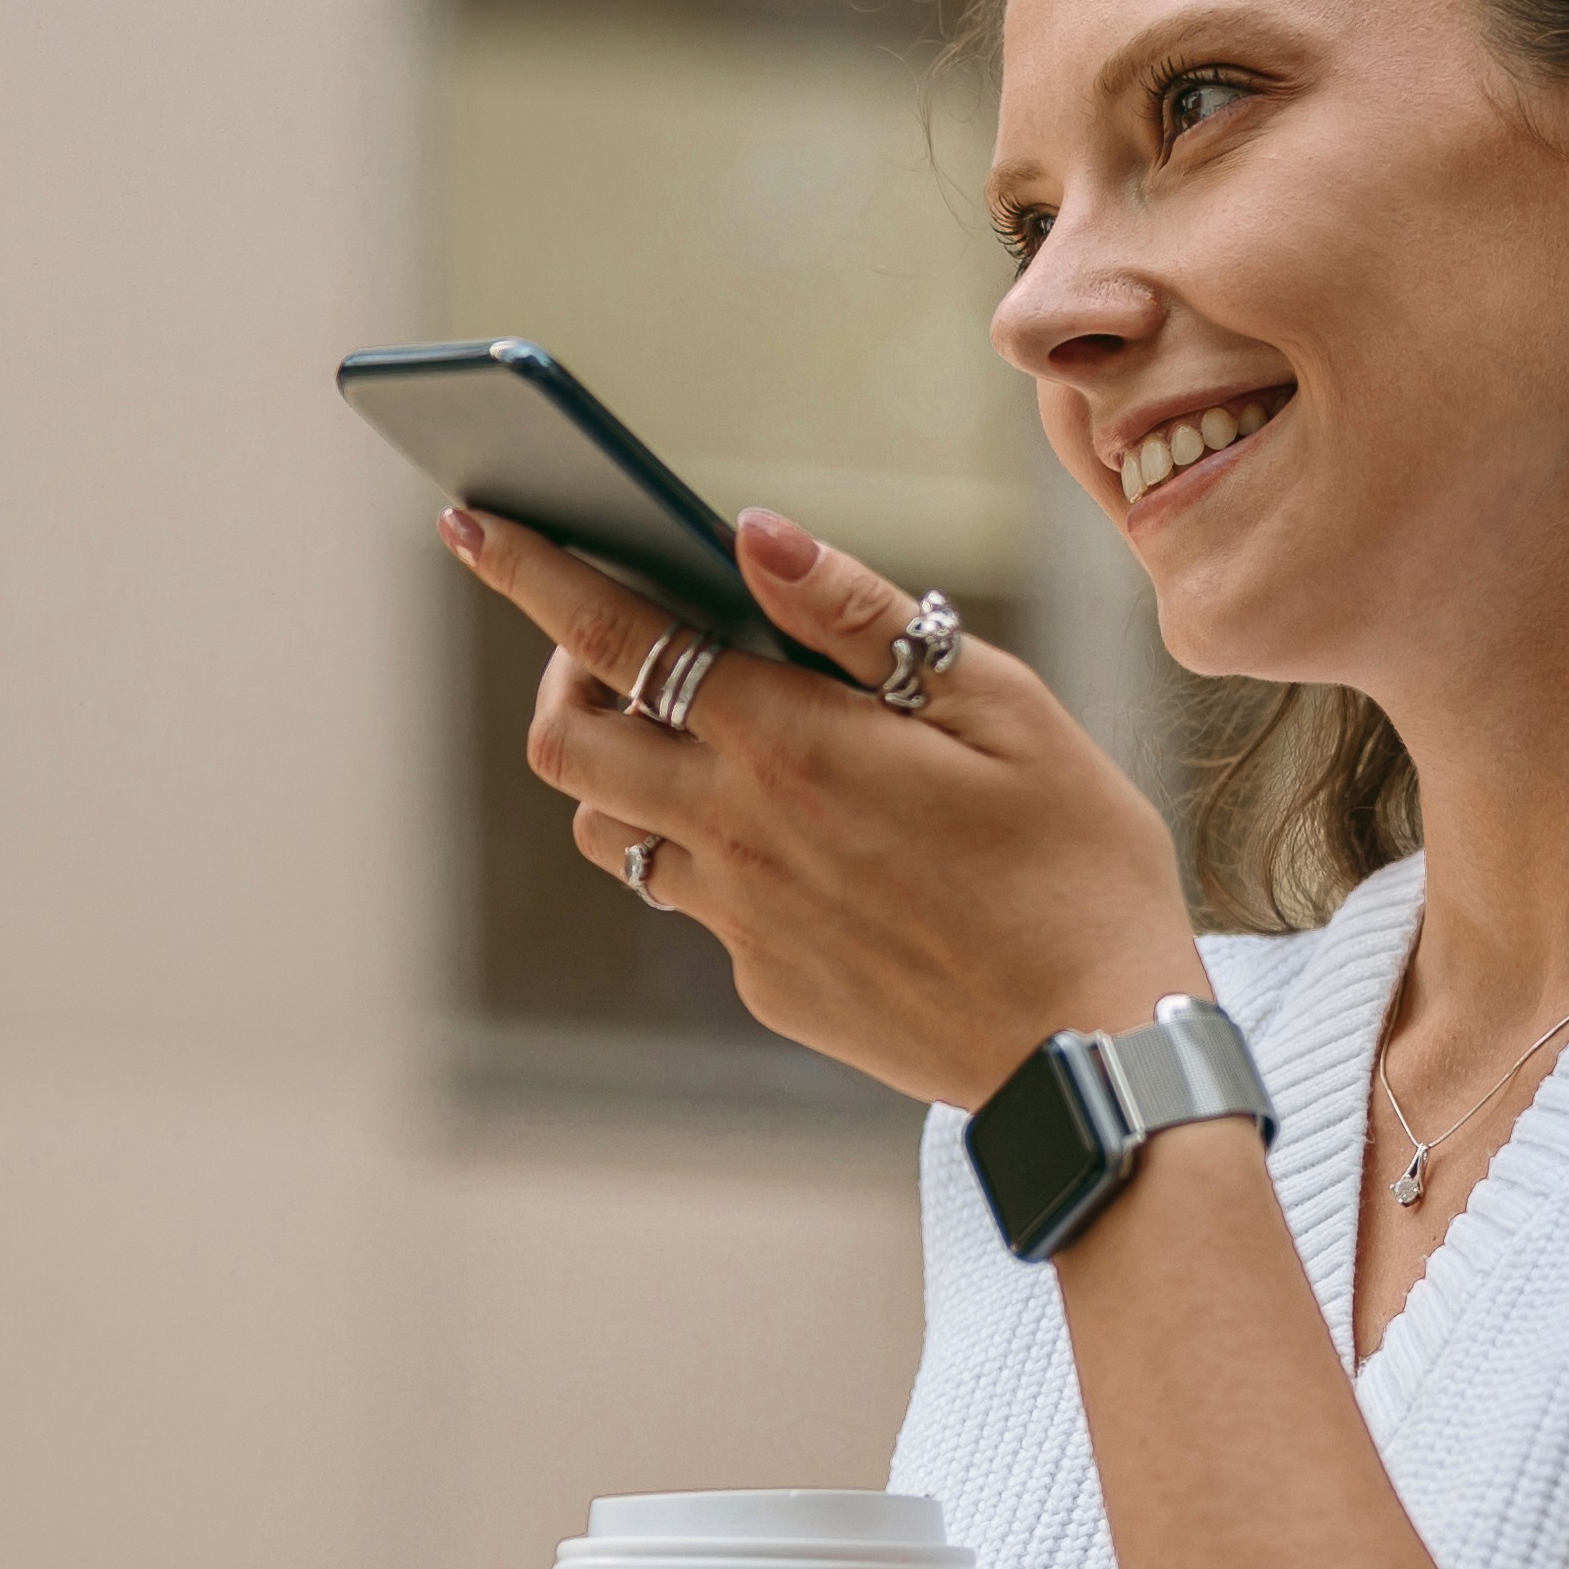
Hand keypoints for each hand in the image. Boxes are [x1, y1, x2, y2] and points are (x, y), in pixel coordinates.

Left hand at [454, 504, 1208, 1106]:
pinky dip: (708, 849)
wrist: (1097, 1049)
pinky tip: (798, 838)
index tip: (471, 519)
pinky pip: (692, 901)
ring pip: (608, 828)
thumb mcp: (1002, 707)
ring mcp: (742, 919)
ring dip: (623, 769)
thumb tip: (751, 536)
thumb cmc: (1075, 864)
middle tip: (616, 646)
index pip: (616, 634)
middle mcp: (739, 832)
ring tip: (700, 740)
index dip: (529, 569)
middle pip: (563, 741)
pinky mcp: (764, 982)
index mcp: (791, 744)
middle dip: (561, 673)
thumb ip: (861, 618)